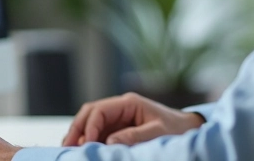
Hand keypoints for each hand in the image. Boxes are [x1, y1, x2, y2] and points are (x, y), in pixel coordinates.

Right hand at [62, 92, 204, 146]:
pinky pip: (98, 132)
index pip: (99, 110)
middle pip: (90, 113)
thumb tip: (109, 142)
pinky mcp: (119, 128)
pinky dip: (88, 141)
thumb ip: (135, 136)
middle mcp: (120, 107)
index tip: (85, 144)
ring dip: (79, 135)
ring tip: (69, 150)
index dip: (89, 126)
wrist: (187, 129)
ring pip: (90, 122)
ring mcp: (118, 118)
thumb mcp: (158, 132)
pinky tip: (82, 150)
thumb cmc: (176, 129)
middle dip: (76, 129)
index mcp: (129, 103)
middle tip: (67, 147)